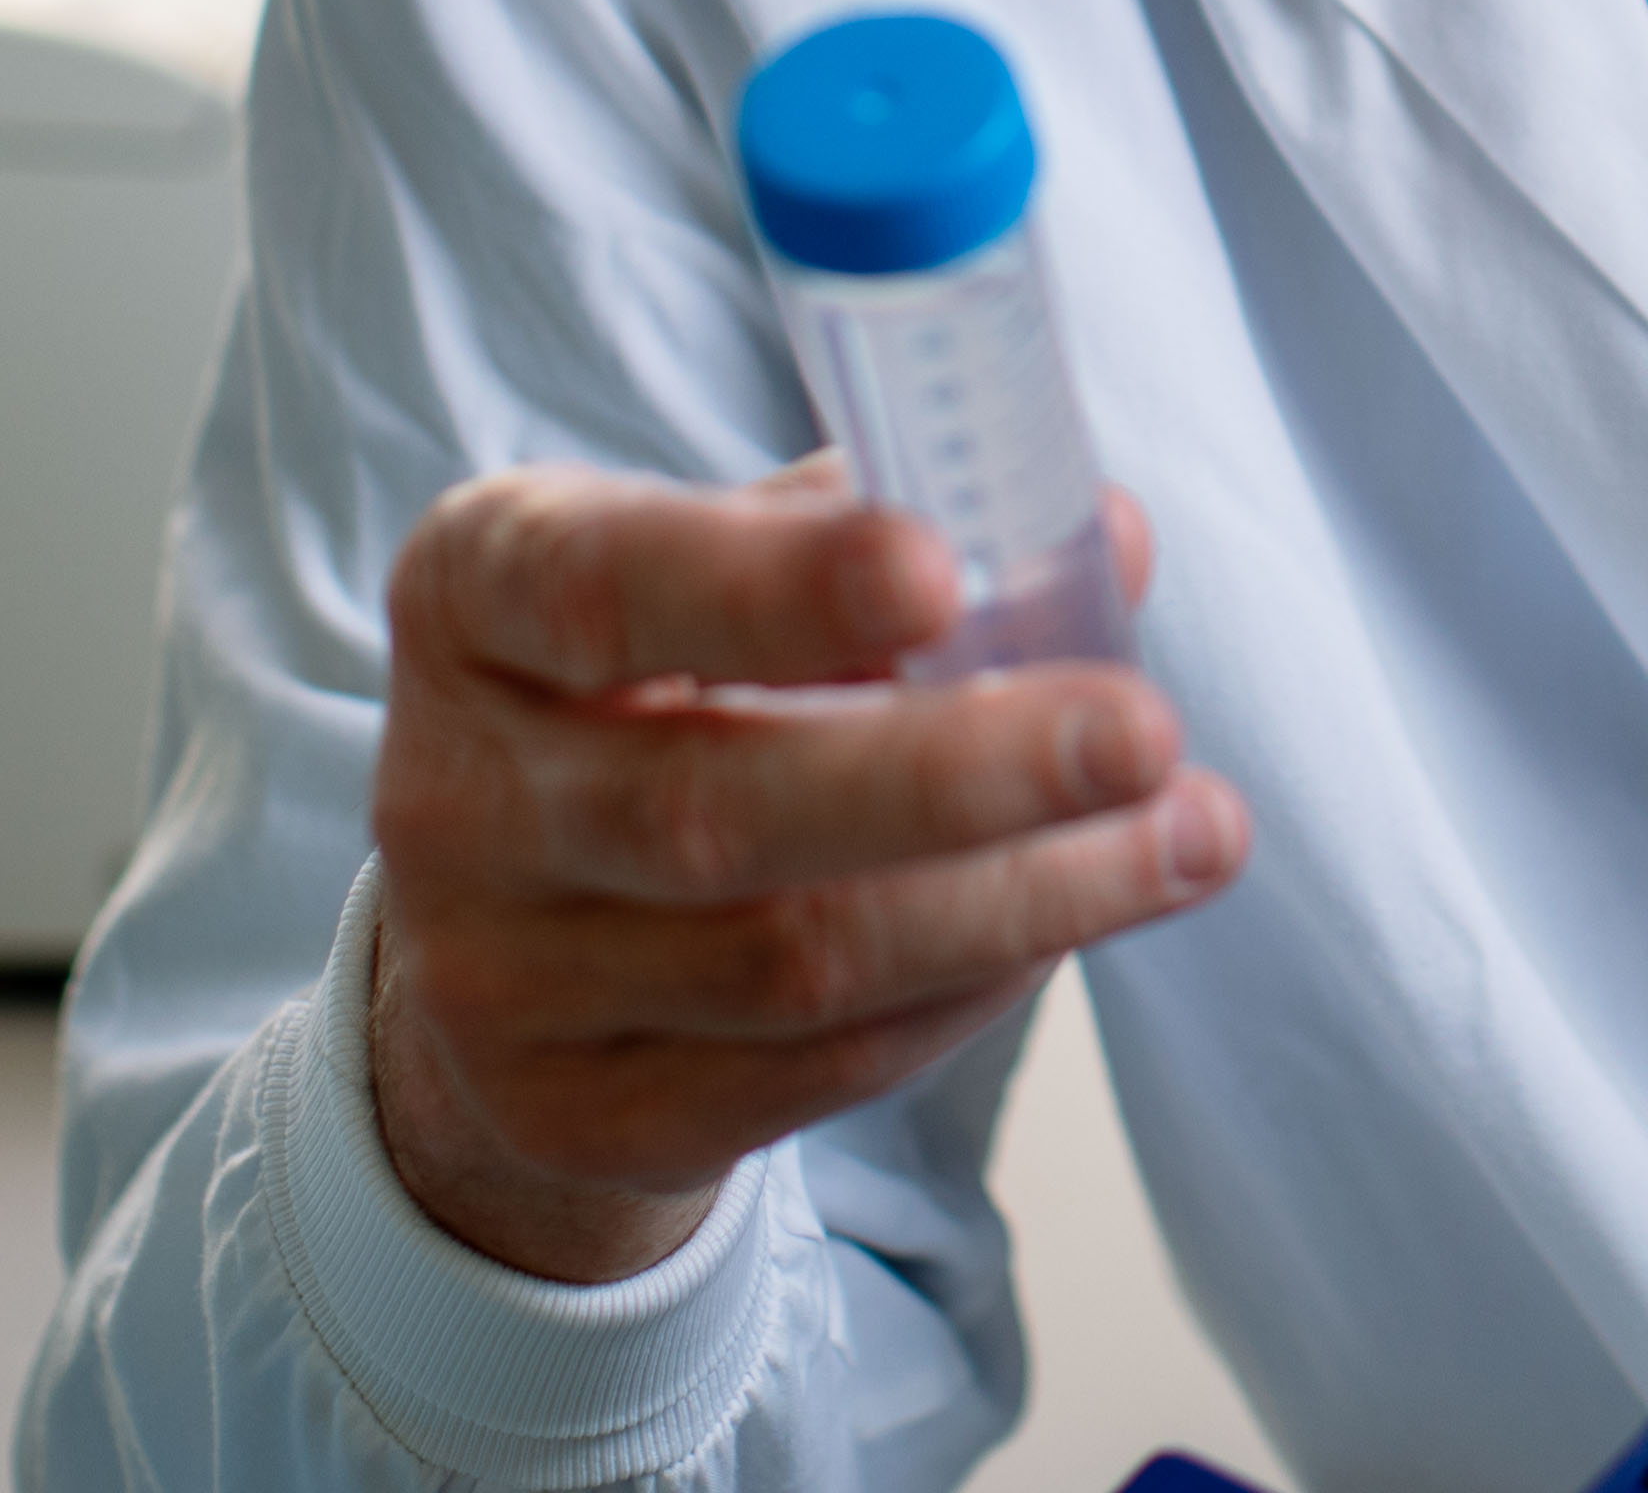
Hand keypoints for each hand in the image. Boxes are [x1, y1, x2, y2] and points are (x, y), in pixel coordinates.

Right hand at [364, 461, 1249, 1282]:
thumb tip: (1101, 536)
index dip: (771, 585)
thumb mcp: (706, 566)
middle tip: (1145, 732)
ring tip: (1188, 833)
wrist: (505, 923)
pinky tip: (1074, 917)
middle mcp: (459, 793)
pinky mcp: (588, 1116)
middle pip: (716, 808)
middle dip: (958, 773)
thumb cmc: (649, 684)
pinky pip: (819, 1069)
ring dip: (1023, 897)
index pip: (601, 585)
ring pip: (794, 959)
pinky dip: (972, 987)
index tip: (942, 568)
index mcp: (475, 595)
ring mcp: (504, 980)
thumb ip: (883, 531)